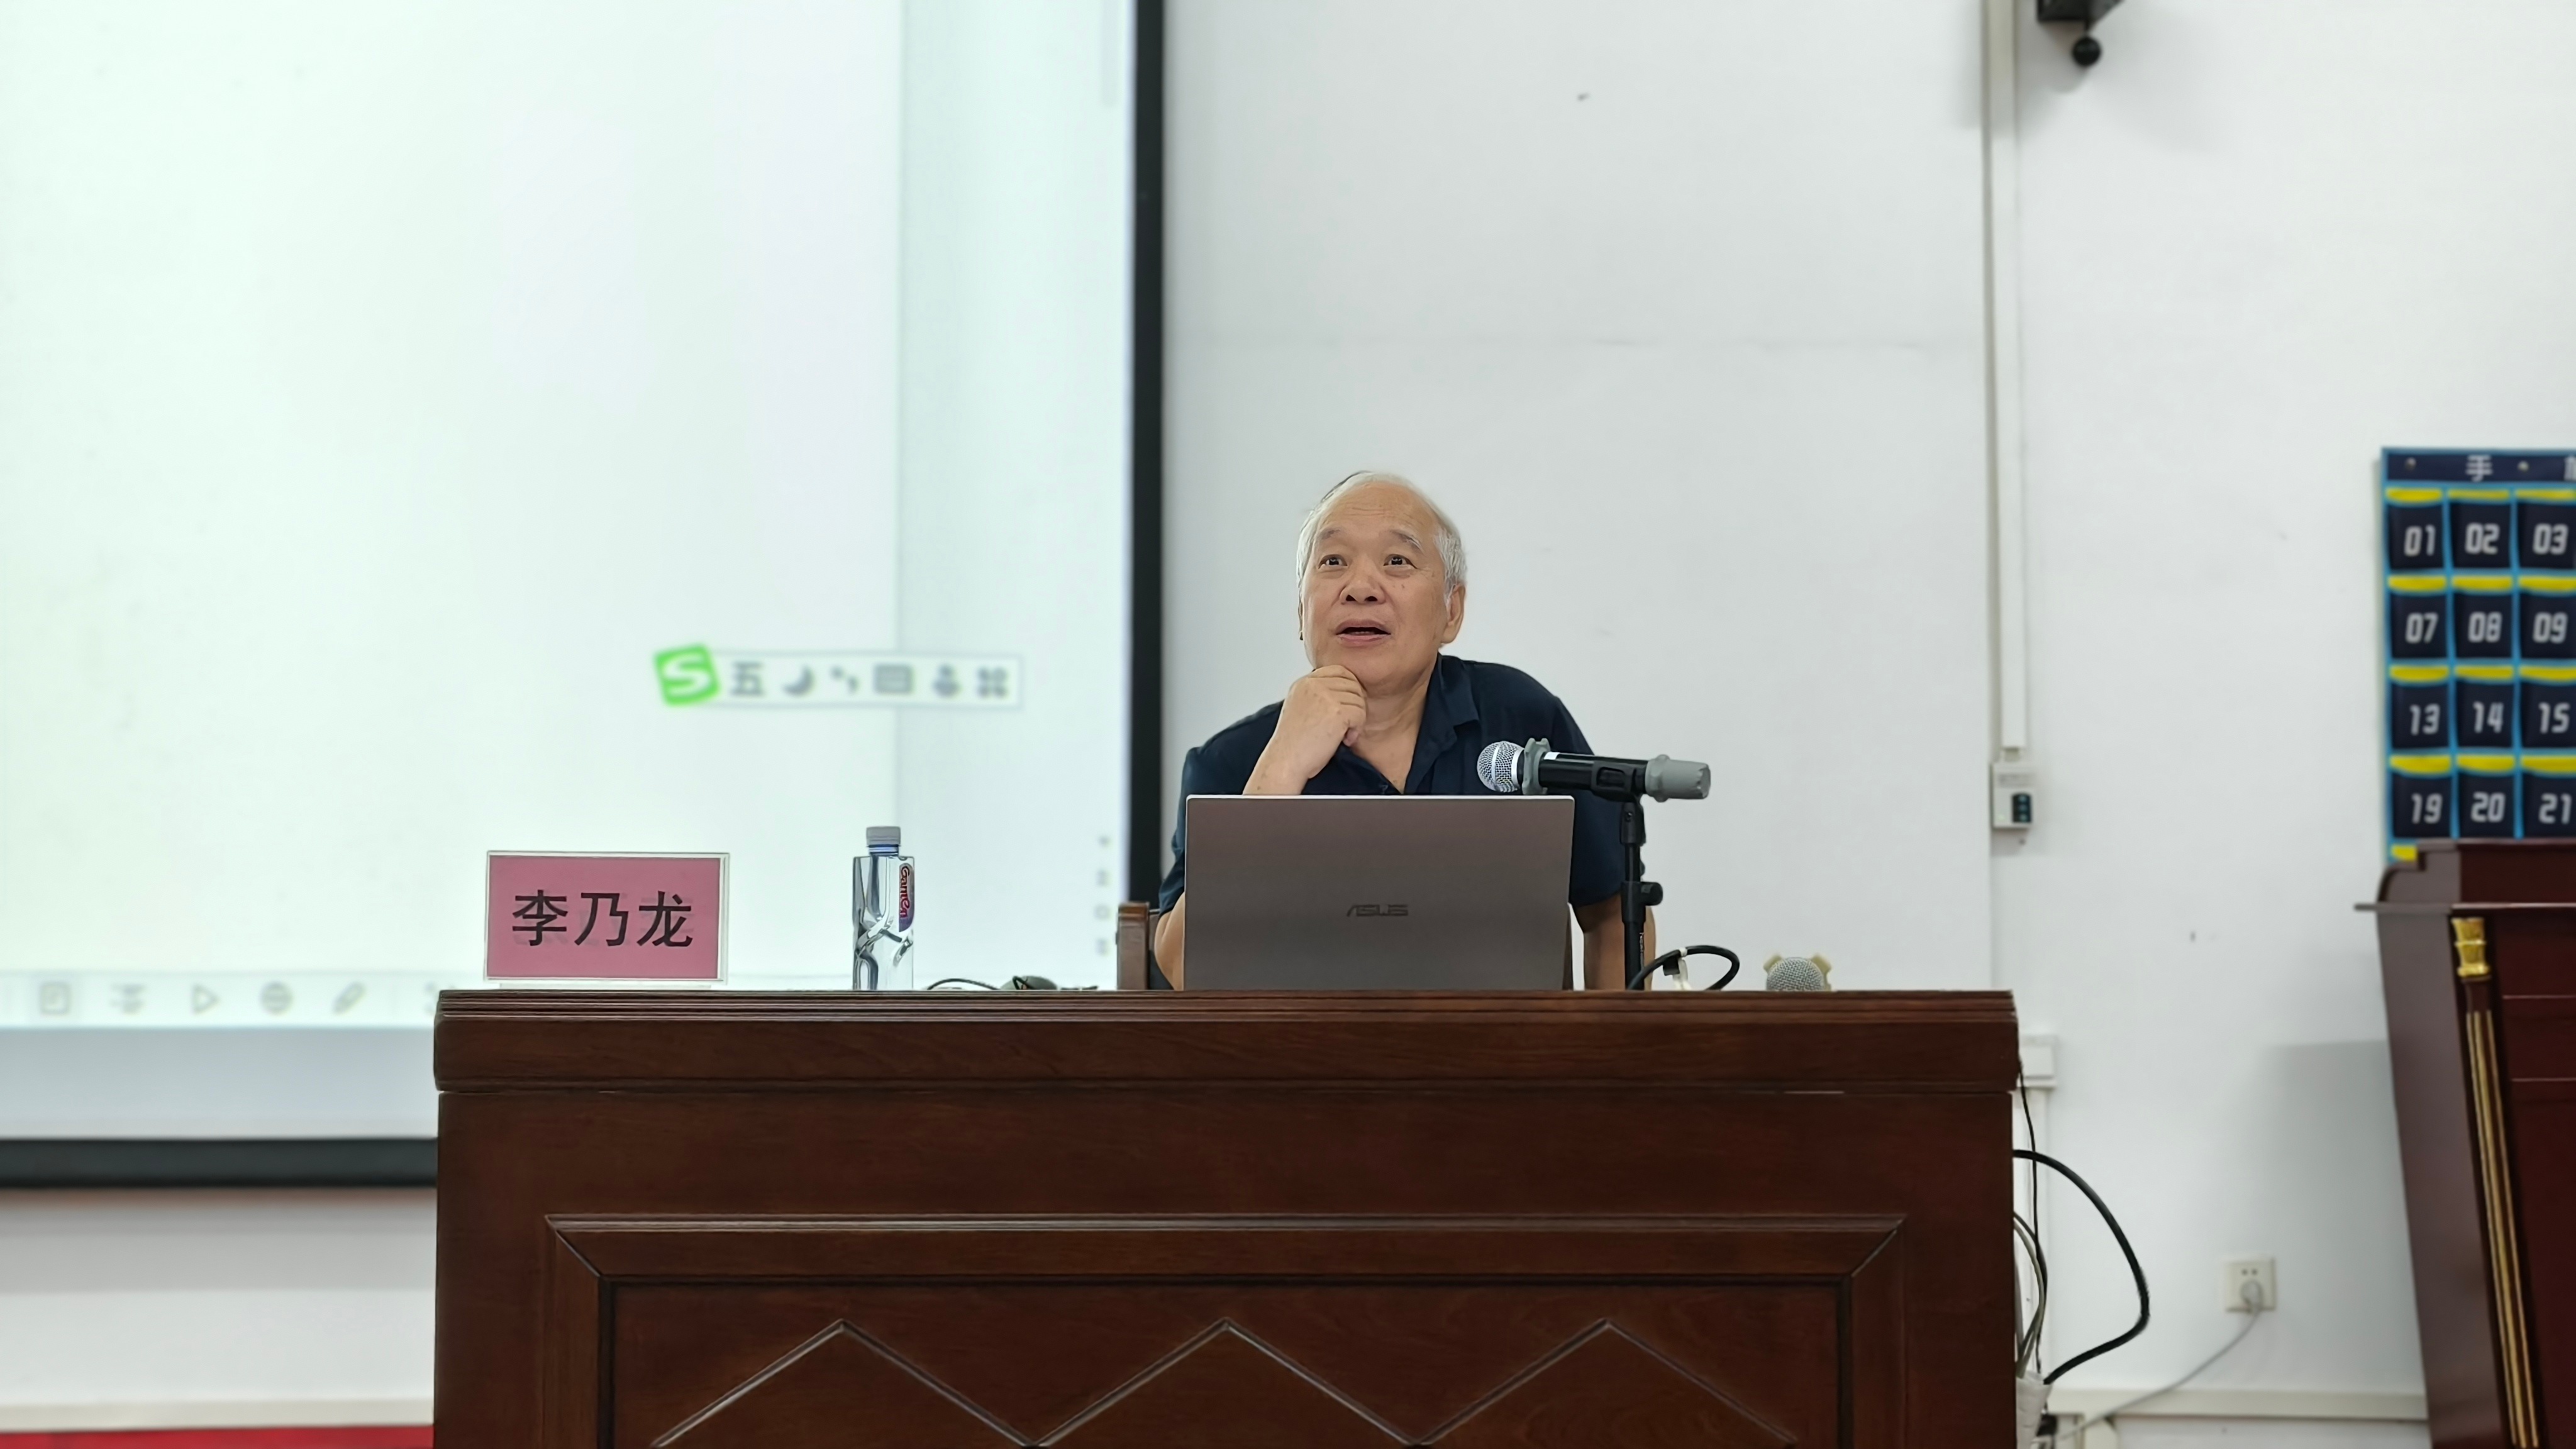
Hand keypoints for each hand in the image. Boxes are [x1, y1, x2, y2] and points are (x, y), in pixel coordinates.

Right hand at [1246, 666, 1366, 793]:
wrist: (1286, 762)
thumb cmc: (1294, 744)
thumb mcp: (1300, 709)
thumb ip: (1318, 695)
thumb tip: (1346, 692)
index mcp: (1304, 683)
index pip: (1339, 671)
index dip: (1350, 688)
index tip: (1346, 708)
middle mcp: (1313, 685)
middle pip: (1353, 684)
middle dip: (1355, 705)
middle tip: (1346, 725)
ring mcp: (1325, 696)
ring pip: (1359, 700)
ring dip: (1356, 720)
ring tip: (1343, 736)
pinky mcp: (1336, 711)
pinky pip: (1360, 714)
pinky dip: (1357, 730)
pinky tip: (1345, 740)